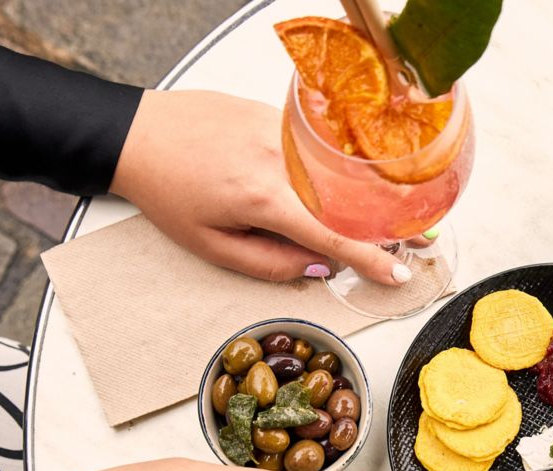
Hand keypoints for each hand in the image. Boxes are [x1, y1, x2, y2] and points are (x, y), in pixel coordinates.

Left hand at [110, 90, 414, 284]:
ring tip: (385, 212)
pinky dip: (333, 167)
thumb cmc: (168, 190)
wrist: (137, 135)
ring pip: (337, 170)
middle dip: (383, 224)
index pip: (333, 236)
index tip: (398, 274)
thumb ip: (268, 264)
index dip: (371, 259)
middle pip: (349, 200)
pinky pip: (316, 147)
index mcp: (264, 199)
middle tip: (415, 241)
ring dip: (362, 194)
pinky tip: (339, 178)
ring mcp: (281, 131)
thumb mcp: (212, 246)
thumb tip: (316, 267)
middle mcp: (280, 160)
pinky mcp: (278, 114)